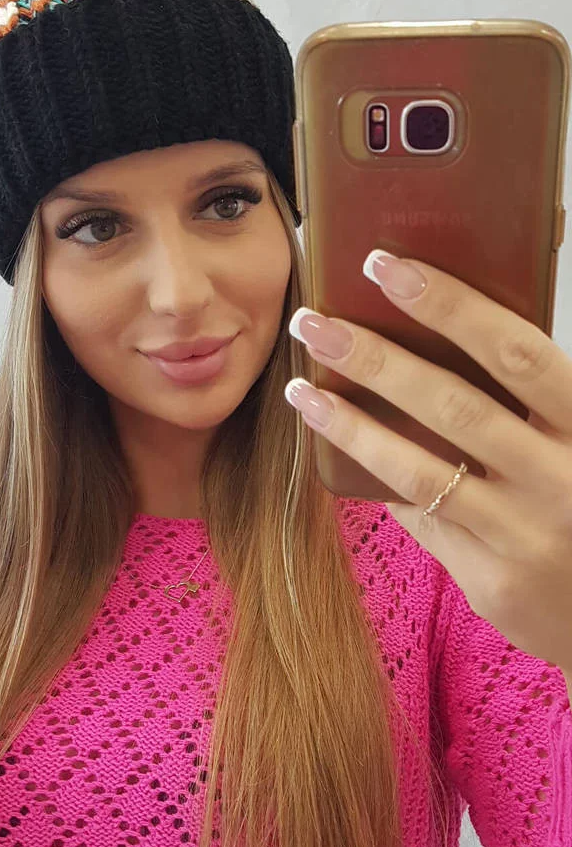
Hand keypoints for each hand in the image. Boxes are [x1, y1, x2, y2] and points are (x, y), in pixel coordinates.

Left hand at [285, 248, 571, 677]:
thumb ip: (536, 397)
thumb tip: (437, 333)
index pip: (516, 353)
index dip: (451, 306)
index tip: (386, 266)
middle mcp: (563, 481)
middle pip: (454, 405)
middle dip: (375, 358)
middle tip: (313, 321)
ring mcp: (526, 536)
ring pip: (419, 469)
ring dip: (350, 424)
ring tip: (300, 388)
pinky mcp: (494, 581)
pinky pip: (422, 518)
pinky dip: (379, 477)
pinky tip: (339, 446)